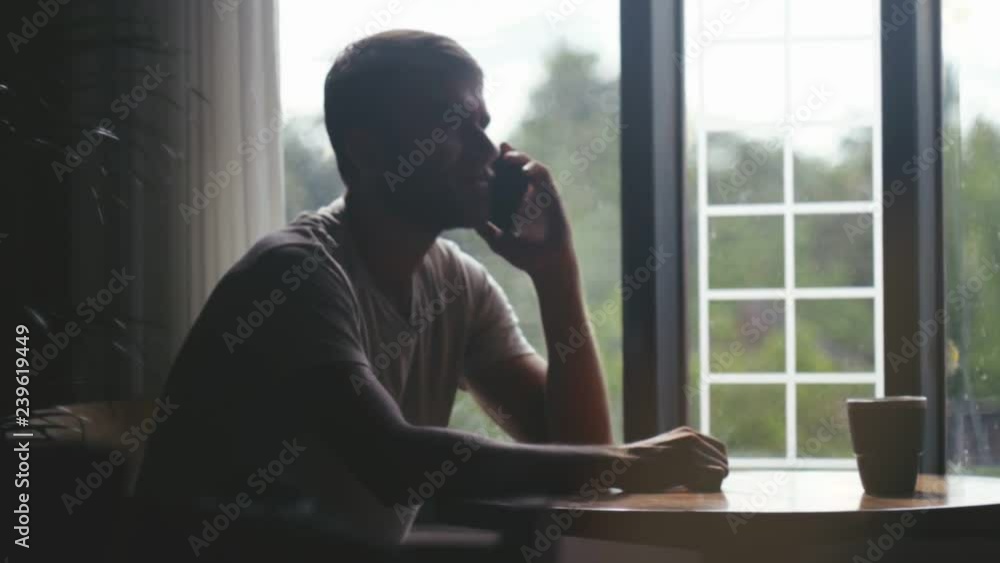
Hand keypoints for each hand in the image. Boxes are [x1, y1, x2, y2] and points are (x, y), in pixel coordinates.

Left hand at [477, 143, 575, 280]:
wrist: (547, 265)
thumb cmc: (522, 255)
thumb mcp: (496, 241)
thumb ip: (483, 229)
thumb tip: (465, 218)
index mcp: (512, 202)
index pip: (501, 178)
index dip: (492, 166)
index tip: (478, 158)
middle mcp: (526, 194)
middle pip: (515, 168)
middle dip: (505, 156)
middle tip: (493, 149)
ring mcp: (540, 194)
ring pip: (531, 167)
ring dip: (520, 158)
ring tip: (507, 156)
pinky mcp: (553, 196)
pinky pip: (546, 179)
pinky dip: (536, 171)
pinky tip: (525, 171)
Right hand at [620, 426, 728, 492]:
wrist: (619, 464)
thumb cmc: (636, 465)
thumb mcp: (664, 451)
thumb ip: (682, 455)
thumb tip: (702, 470)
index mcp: (687, 433)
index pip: (719, 449)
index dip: (716, 466)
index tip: (705, 478)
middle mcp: (691, 438)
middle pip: (723, 461)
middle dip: (716, 477)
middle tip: (698, 487)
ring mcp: (690, 450)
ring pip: (721, 470)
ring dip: (711, 483)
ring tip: (690, 488)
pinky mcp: (687, 463)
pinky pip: (713, 477)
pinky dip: (706, 487)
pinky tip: (687, 489)